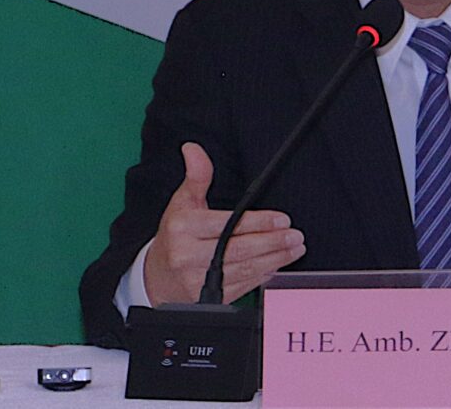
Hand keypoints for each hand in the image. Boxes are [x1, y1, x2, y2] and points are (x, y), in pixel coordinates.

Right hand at [142, 143, 303, 304]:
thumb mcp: (181, 203)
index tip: (282, 219)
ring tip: (294, 249)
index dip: (258, 222)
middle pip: (239, 249)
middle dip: (273, 242)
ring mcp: (197, 280)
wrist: (155, 279)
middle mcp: (188, 255)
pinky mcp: (208, 299)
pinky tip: (276, 266)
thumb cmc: (174, 237)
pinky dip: (263, 277)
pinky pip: (242, 287)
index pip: (227, 225)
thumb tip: (194, 150)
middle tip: (295, 236)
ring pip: (244, 269)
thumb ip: (196, 177)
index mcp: (182, 228)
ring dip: (274, 259)